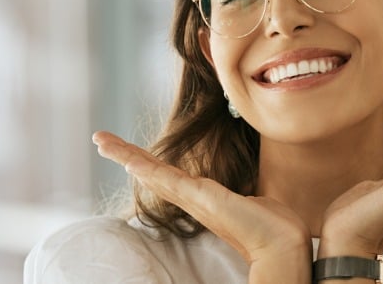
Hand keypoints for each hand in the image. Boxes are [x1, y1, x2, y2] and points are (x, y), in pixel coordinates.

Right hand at [92, 131, 311, 282]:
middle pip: (150, 172)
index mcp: (203, 197)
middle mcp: (193, 199)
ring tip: (102, 141)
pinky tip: (129, 160)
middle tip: (99, 140)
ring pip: (152, 173)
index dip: (145, 161)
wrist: (282, 242)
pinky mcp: (201, 199)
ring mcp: (194, 199)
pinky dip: (146, 168)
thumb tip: (251, 197)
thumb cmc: (273, 225)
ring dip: (126, 155)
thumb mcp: (254, 201)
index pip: (167, 174)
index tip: (127, 152)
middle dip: (124, 154)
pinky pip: (168, 179)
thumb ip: (245, 197)